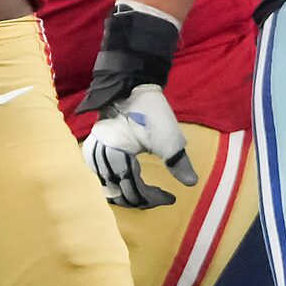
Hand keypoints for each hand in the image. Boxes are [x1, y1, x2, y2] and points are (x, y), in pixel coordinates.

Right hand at [83, 81, 195, 209]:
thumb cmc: (151, 111)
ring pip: (106, 186)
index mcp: (117, 152)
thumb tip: (192, 183)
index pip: (133, 186)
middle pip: (117, 191)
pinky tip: (124, 186)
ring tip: (142, 197)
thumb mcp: (168, 137)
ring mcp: (94, 151)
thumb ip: (178, 161)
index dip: (152, 197)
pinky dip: (113, 185)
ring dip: (125, 195)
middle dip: (139, 199)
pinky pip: (99, 175)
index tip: (171, 198)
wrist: (131, 85)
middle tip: (157, 199)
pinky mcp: (94, 147)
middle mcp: (100, 154)